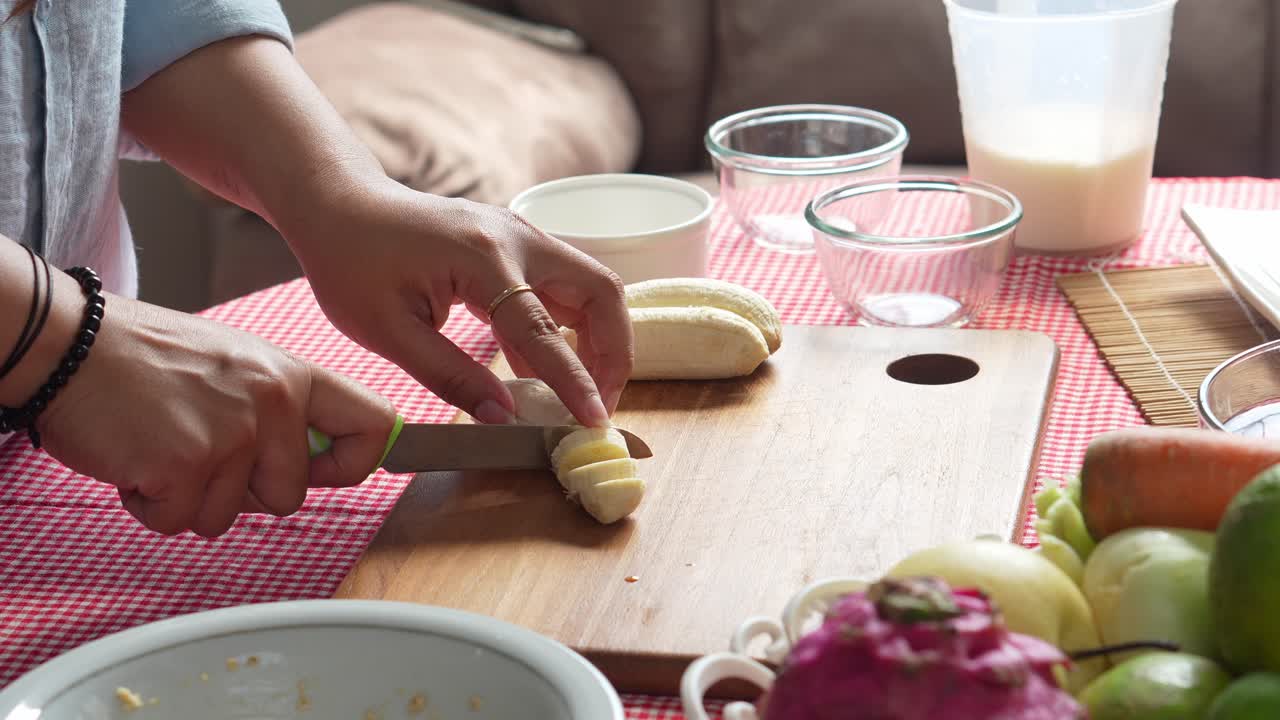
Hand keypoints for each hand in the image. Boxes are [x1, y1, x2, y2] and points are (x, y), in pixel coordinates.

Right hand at [33, 288, 395, 537]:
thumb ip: (281, 410)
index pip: (374, 423)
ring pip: (228, 517)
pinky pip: (178, 522)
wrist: (68, 344)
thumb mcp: (236, 364)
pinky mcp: (186, 465)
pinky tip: (136, 458)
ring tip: (161, 443)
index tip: (328, 474)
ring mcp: (231, 435)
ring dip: (188, 497)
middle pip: (290, 497)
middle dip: (242, 492)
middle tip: (197, 447)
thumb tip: (319, 463)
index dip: (356, 463)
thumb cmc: (145, 358)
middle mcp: (273, 402)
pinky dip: (150, 505)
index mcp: (291, 374)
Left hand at [281, 179, 633, 427]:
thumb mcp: (389, 332)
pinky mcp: (517, 246)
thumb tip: (504, 418)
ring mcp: (522, 237)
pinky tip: (540, 371)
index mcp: (482, 258)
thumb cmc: (351, 264)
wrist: (340, 206)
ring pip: (591, 287)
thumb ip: (451, 376)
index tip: (594, 422)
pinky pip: (562, 288)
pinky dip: (566, 330)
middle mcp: (517, 239)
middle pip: (600, 292)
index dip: (575, 381)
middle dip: (613, 352)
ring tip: (577, 395)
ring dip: (597, 341)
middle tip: (598, 405)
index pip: (545, 331)